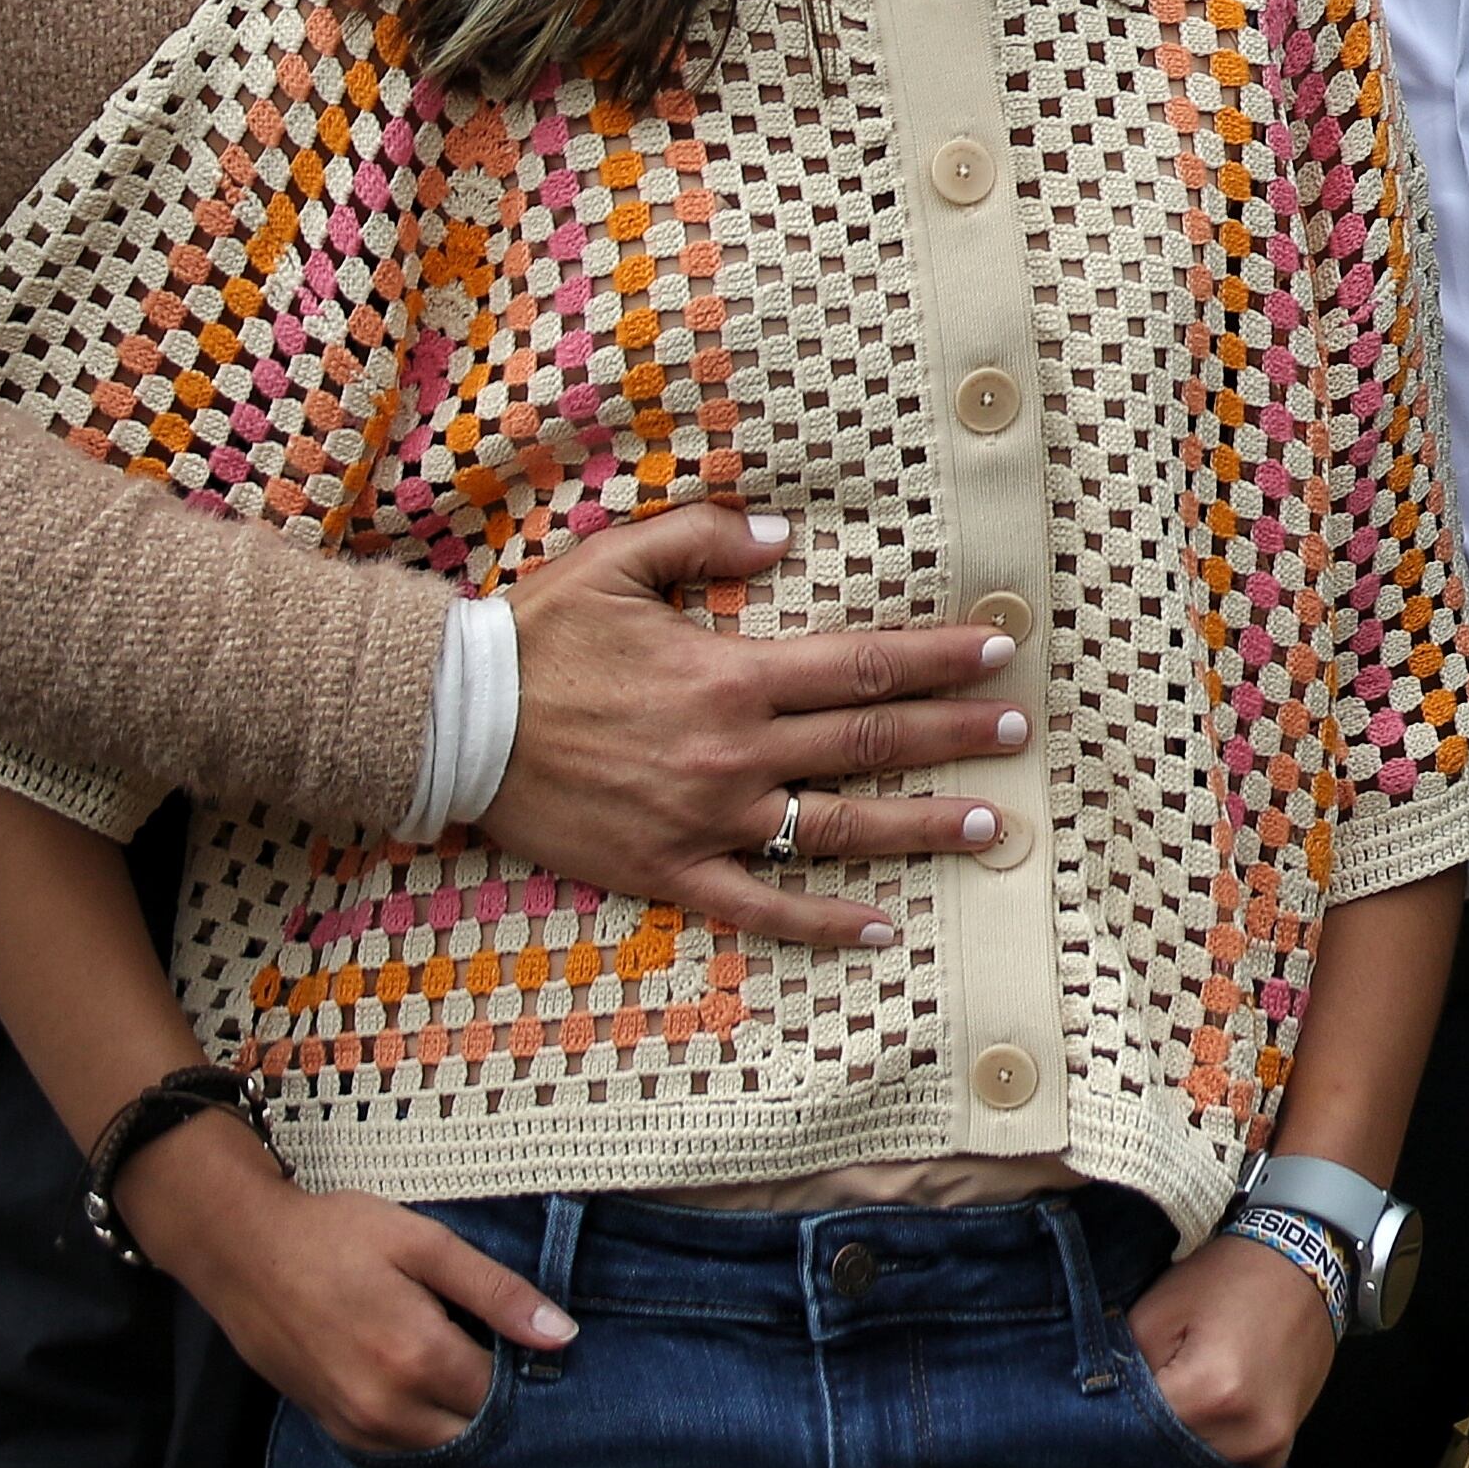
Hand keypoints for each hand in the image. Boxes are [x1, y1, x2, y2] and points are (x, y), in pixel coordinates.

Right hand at [119, 1110, 573, 1454]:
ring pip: (435, 1444)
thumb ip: (497, 1292)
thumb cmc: (334, 1236)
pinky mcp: (329, 1423)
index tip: (538, 1339)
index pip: (501, 1392)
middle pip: (472, 1428)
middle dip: (499, 1397)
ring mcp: (352, 1422)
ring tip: (467, 1359)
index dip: (528, 1367)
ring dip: (462, 1414)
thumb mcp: (427, 1244)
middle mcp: (384, 1405)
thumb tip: (561, 1334)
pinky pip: (395, 1445)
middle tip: (505, 1349)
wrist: (241, 1250)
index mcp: (415, 1356)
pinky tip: (428, 1380)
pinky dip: (422, 1423)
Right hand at [483, 508, 1024, 948]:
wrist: (449, 724)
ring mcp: (705, 819)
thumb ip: (706, 539)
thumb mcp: (618, 560)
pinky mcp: (668, 871)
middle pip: (871, 746)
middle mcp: (734, 752)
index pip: (865, 668)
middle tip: (1020, 735)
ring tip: (990, 827)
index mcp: (732, 675)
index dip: (939, 659)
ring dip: (920, 828)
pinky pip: (761, 906)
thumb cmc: (534, 636)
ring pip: (836, 829)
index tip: (998, 654)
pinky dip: (825, 922)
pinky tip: (882, 929)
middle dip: (955, 737)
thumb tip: (783, 538)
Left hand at [1132, 1231, 1340, 1467]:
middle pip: (1172, 1455)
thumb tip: (1109, 1406)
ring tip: (1182, 1402)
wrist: (1302, 1264)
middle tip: (1152, 1397)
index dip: (1124, 1412)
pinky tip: (1208, 1417)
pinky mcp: (1282, 1445)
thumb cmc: (1227, 1279)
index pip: (1139, 1431)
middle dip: (1154, 1432)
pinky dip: (1214, 1449)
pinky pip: (1234, 1466)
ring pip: (1201, 1466)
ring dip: (1185, 1444)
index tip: (1126, 1392)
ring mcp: (1270, 1444)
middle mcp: (1246, 1430)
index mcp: (1210, 1392)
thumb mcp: (1159, 1309)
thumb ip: (1125, 1365)